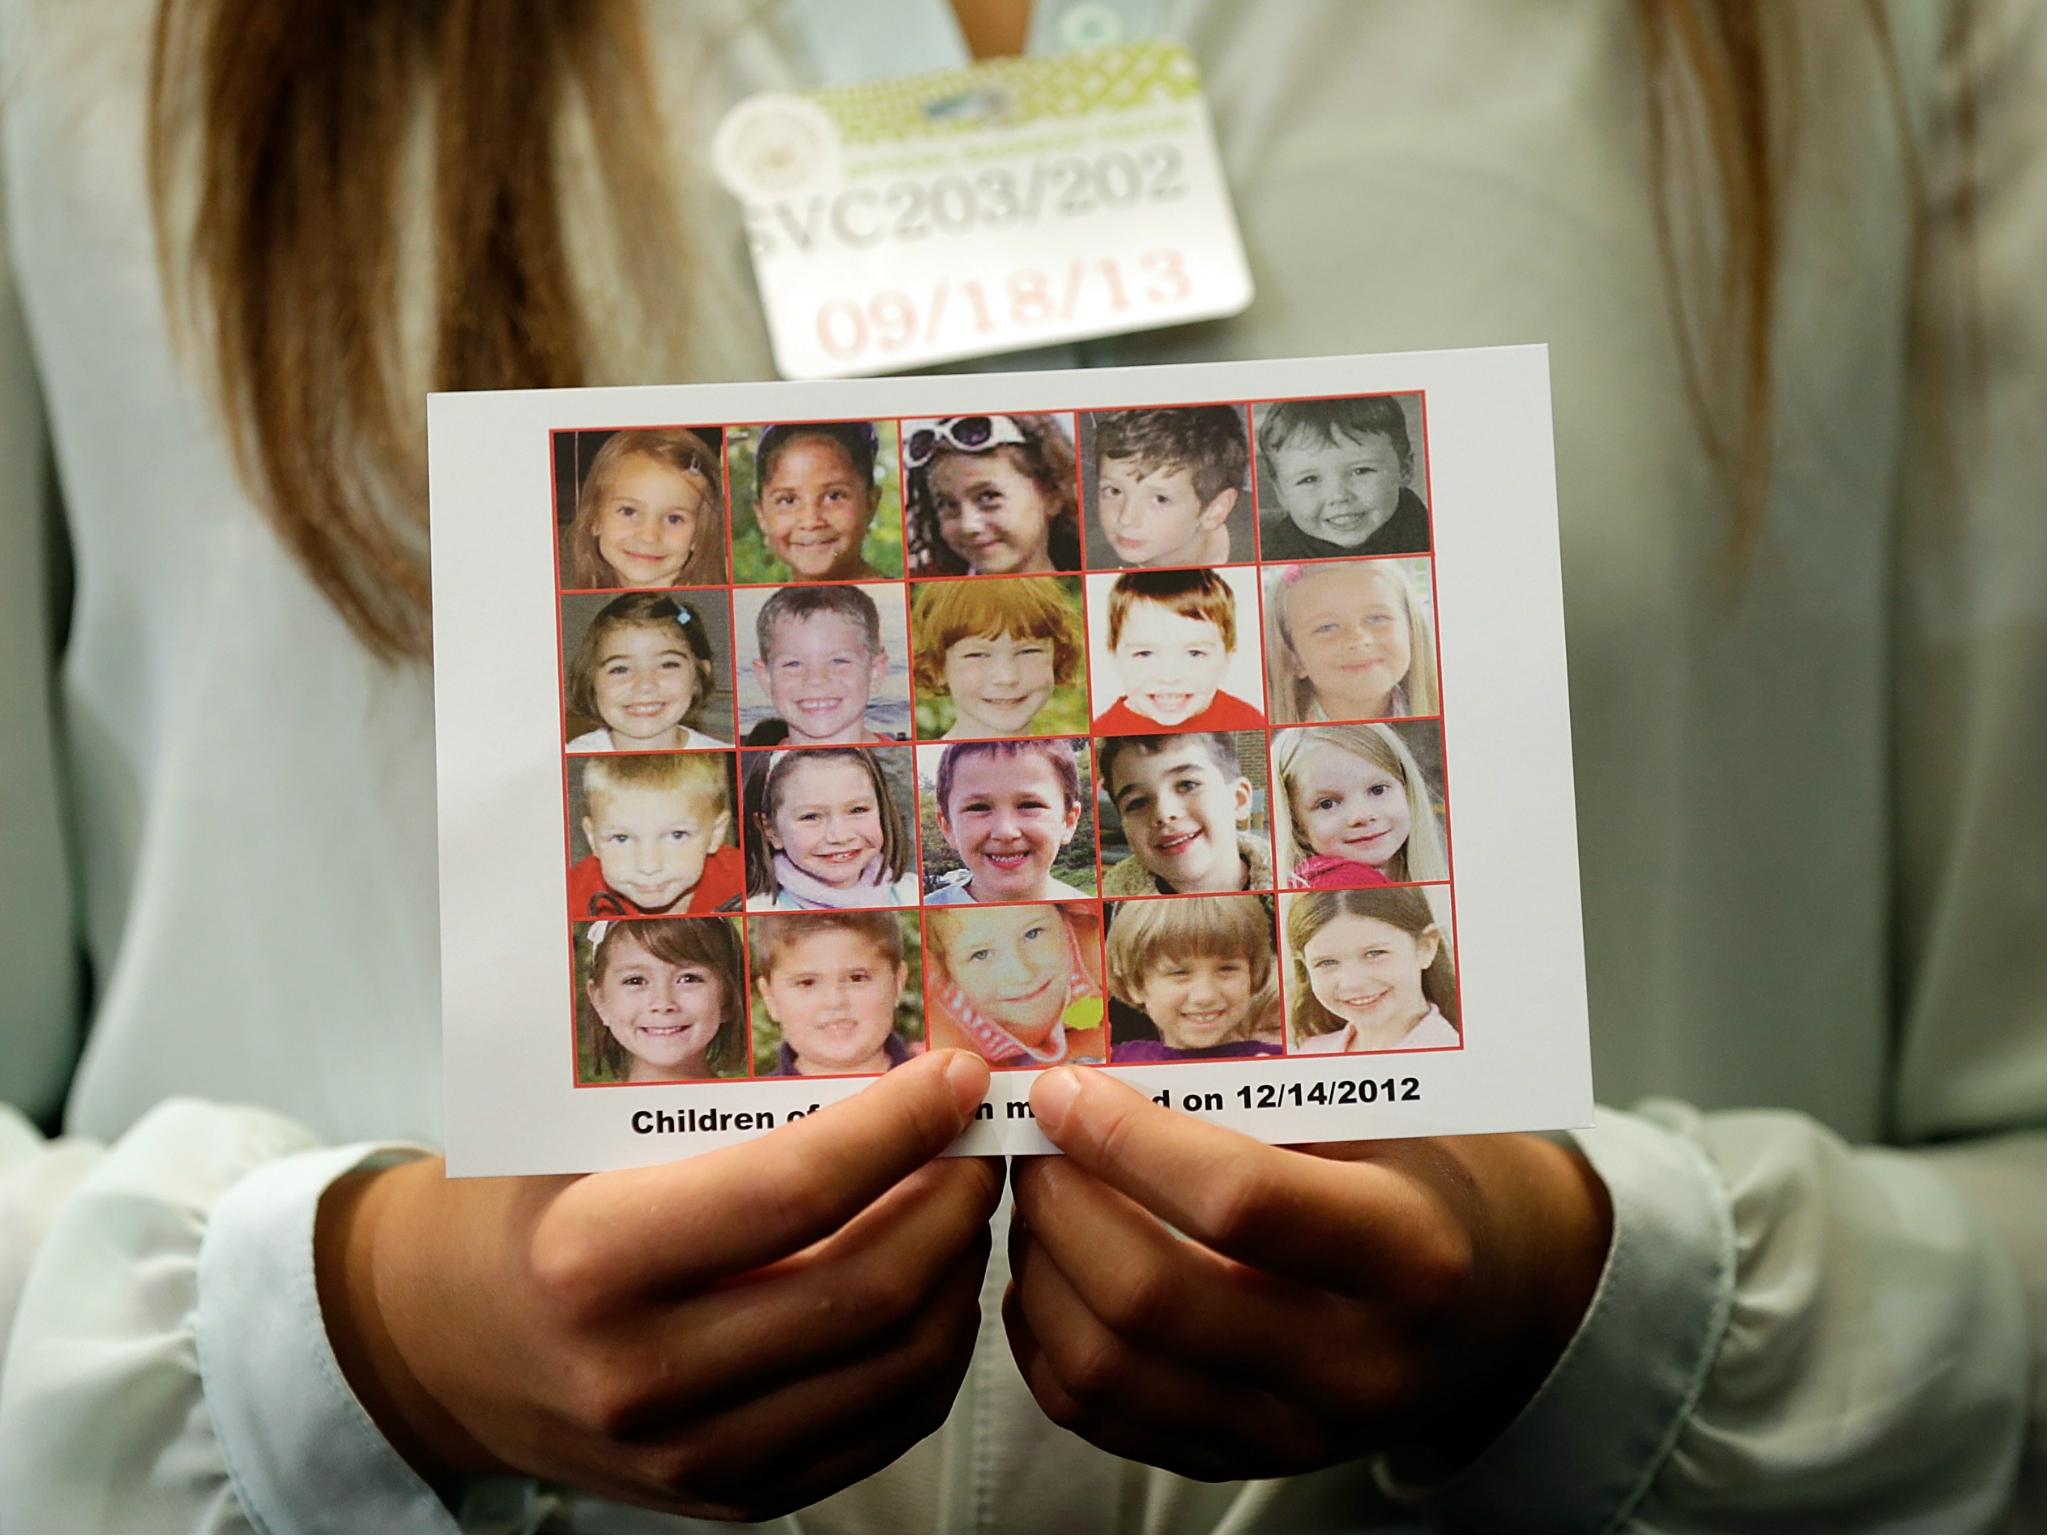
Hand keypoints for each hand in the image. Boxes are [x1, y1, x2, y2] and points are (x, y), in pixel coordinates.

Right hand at [315, 1051, 999, 1519]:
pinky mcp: (730, 1498)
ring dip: (960, 1275)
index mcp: (594, 1261)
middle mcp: (644, 1376)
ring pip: (895, 1369)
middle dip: (954, 1200)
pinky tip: (937, 1286)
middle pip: (866, 1289)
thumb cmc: (518, 1210)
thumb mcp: (576, 1136)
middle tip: (981, 1140)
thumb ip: (710, 1106)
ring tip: (966, 1203)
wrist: (436, 1348)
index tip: (956, 1076)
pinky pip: (881, 1430)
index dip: (899, 1127)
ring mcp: (691, 1456)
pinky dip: (935, 1353)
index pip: (793, 1191)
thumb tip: (878, 1056)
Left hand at [1004, 1067, 1611, 1482]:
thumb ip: (1262, 1103)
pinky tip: (1052, 1269)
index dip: (1128, 1139)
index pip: (1240, 1201)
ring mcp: (1294, 1433)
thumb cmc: (1428, 1182)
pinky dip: (1045, 1337)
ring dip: (1039, 1265)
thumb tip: (1102, 1068)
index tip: (1067, 1092)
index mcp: (1409, 1258)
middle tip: (1037, 1139)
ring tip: (1039, 1196)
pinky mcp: (1238, 1461)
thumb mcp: (1385, 1124)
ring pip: (1106, 1366)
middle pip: (1152, 1296)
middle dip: (1062, 1201)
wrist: (1496, 1306)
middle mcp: (1356, 1366)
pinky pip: (1097, 1415)